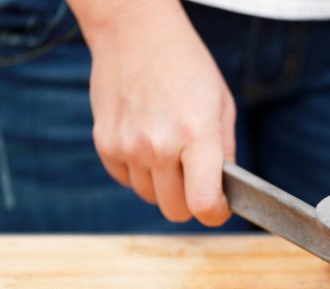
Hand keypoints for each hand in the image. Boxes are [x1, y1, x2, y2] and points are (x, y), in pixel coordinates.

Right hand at [83, 0, 234, 224]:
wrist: (136, 32)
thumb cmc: (187, 66)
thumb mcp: (221, 104)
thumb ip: (225, 152)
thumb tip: (225, 189)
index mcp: (197, 134)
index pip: (203, 204)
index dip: (215, 213)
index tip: (219, 206)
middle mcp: (159, 145)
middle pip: (175, 211)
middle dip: (190, 201)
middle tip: (195, 177)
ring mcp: (128, 147)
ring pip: (150, 198)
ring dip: (163, 185)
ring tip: (169, 150)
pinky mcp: (105, 145)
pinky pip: (127, 181)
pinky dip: (140, 172)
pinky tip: (146, 142)